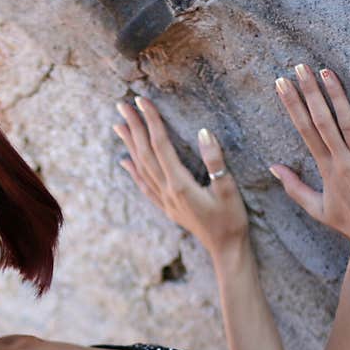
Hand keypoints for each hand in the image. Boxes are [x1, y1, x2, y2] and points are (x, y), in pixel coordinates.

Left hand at [113, 96, 249, 254]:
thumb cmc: (231, 219)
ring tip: (118, 126)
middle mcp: (167, 191)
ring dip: (129, 145)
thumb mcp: (229, 189)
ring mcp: (165, 201)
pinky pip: (144, 186)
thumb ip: (215, 161)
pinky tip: (125, 162)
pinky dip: (133, 171)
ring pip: (141, 168)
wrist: (226, 249)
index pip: (161, 145)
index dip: (152, 121)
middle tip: (122, 106)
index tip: (142, 101)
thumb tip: (203, 132)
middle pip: (145, 154)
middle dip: (134, 128)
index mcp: (181, 184)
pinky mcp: (167, 207)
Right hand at [269, 64, 349, 244]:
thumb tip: (273, 168)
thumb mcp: (316, 209)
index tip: (281, 85)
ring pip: (348, 122)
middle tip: (298, 68)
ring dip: (336, 96)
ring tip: (326, 72)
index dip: (292, 106)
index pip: (304, 131)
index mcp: (325, 170)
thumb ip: (294, 187)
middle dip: (308, 93)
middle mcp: (343, 161)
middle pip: (321, 121)